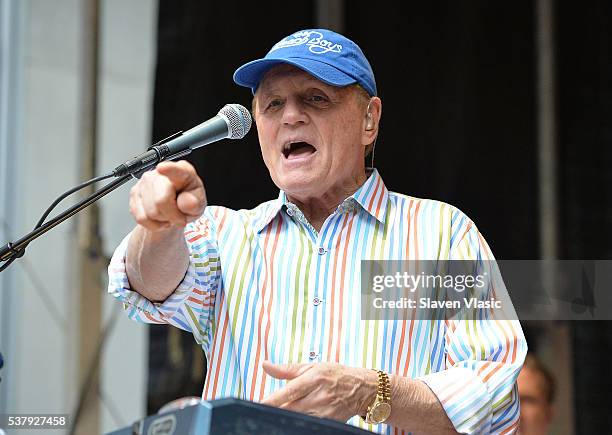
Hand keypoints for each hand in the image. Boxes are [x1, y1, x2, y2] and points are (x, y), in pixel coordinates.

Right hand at [129, 161, 205, 231]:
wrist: (175, 211)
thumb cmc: (188, 202)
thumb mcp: (198, 205)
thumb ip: (195, 203)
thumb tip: (187, 202)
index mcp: (183, 171)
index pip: (176, 170)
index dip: (169, 169)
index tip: (163, 168)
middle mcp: (161, 173)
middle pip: (161, 200)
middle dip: (172, 215)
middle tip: (180, 217)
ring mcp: (145, 182)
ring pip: (150, 213)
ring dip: (162, 220)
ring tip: (169, 214)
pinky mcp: (134, 193)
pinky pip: (142, 218)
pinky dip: (153, 224)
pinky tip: (160, 217)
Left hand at [261, 361, 376, 421]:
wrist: (361, 389)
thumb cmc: (335, 375)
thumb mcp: (312, 367)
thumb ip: (286, 369)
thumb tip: (265, 365)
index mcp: (314, 379)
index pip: (289, 391)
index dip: (273, 400)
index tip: (260, 404)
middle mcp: (319, 396)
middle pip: (291, 409)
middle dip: (277, 410)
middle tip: (266, 410)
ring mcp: (325, 412)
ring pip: (299, 419)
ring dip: (288, 416)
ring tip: (282, 411)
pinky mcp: (329, 422)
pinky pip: (309, 424)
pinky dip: (300, 421)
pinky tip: (297, 416)